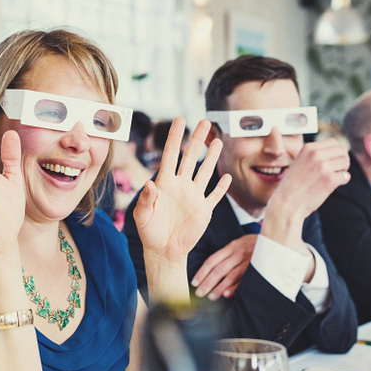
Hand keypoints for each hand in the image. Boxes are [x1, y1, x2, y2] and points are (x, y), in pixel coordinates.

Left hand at [133, 118, 230, 263]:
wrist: (163, 250)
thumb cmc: (149, 232)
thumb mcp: (142, 216)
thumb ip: (145, 200)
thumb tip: (150, 184)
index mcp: (165, 183)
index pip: (170, 155)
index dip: (174, 137)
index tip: (179, 119)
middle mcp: (180, 185)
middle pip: (190, 157)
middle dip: (197, 139)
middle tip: (204, 121)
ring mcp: (193, 196)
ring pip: (205, 172)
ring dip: (212, 157)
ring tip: (218, 141)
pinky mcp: (204, 210)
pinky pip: (214, 195)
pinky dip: (222, 187)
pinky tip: (228, 177)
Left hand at [191, 234, 255, 298]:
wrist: (279, 238)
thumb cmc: (257, 243)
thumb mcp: (241, 243)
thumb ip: (229, 253)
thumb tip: (212, 269)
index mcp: (232, 246)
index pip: (213, 260)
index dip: (202, 272)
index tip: (194, 282)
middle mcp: (239, 253)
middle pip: (219, 270)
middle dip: (207, 282)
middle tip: (199, 293)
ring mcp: (249, 261)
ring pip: (230, 276)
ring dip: (219, 287)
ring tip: (211, 296)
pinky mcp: (258, 268)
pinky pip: (244, 279)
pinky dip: (235, 287)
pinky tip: (227, 294)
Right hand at [264, 139, 350, 228]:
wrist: (287, 203)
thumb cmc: (293, 185)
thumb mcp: (300, 162)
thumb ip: (315, 155)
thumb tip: (338, 152)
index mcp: (308, 148)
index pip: (333, 142)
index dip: (337, 151)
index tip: (334, 160)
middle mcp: (316, 154)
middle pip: (342, 151)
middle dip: (342, 160)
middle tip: (337, 170)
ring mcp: (323, 166)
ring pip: (345, 162)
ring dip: (342, 171)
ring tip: (332, 178)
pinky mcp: (330, 179)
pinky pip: (345, 176)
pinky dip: (342, 181)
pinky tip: (331, 186)